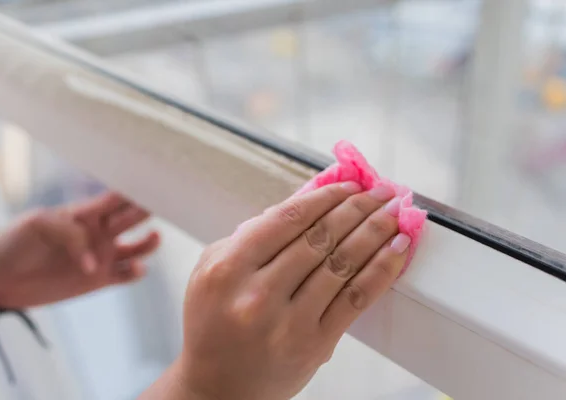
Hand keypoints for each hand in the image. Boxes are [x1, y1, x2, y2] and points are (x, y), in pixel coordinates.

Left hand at [0, 192, 159, 308]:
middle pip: (133, 218)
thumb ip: (70, 231)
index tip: (157, 182)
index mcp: (86, 214)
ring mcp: (102, 256)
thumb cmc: (16, 241)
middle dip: (150, 209)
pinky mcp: (99, 280)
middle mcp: (100, 232)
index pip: (117, 199)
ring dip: (149, 243)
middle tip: (171, 204)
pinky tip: (137, 268)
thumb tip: (94, 258)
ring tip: (153, 238)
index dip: (136, 190)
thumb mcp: (38, 224)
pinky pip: (127, 275)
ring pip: (137, 247)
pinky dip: (136, 272)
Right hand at [143, 182, 410, 399]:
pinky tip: (397, 249)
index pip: (288, 218)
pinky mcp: (314, 344)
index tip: (349, 184)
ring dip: (376, 232)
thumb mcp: (212, 271)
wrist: (218, 387)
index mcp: (229, 268)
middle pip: (321, 237)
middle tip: (383, 192)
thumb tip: (304, 203)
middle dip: (358, 207)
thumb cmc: (213, 323)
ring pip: (343, 263)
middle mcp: (259, 293)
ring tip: (396, 213)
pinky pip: (355, 298)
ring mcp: (289, 321)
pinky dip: (381, 269)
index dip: (326, 196)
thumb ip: (249, 236)